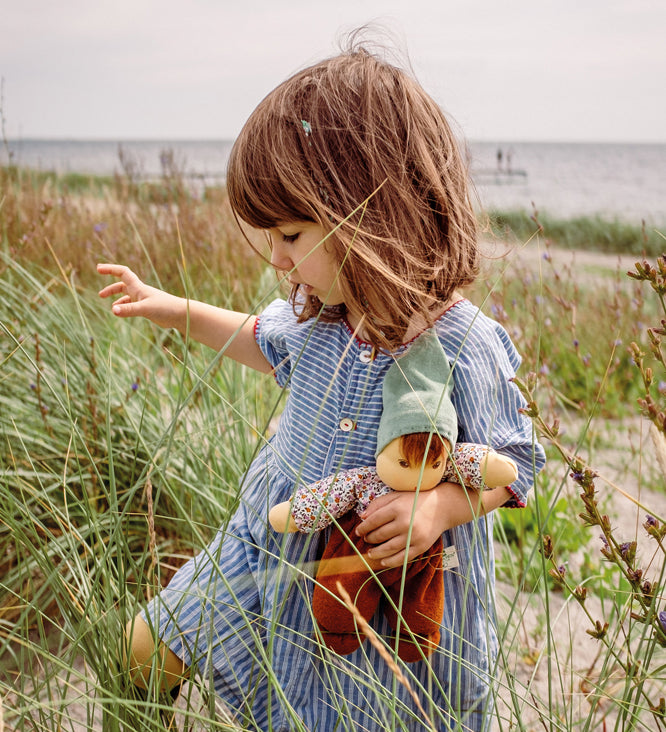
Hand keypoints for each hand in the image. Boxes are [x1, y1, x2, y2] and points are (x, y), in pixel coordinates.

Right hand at [97, 263, 183, 329]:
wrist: (181, 314)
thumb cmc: (165, 308)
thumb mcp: (145, 309)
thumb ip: (129, 310)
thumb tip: (113, 310)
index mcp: (138, 287)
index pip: (122, 273)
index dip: (110, 269)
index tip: (98, 268)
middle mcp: (140, 291)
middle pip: (122, 284)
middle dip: (110, 287)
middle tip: (100, 294)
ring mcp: (144, 299)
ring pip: (127, 296)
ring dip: (117, 298)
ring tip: (110, 305)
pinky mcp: (147, 308)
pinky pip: (132, 304)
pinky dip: (125, 307)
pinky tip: (121, 312)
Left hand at [356, 481, 511, 568]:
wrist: (441, 507)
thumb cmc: (415, 500)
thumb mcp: (396, 496)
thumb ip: (378, 504)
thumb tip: (362, 517)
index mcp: (398, 508)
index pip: (374, 520)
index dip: (363, 527)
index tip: (358, 531)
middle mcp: (405, 522)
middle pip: (380, 535)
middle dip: (369, 539)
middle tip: (365, 540)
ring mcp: (414, 536)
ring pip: (389, 549)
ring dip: (376, 552)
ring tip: (370, 553)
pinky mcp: (421, 547)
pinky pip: (402, 558)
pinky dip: (390, 562)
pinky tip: (382, 562)